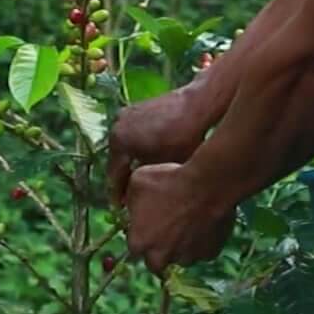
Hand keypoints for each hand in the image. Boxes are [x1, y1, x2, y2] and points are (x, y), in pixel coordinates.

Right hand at [107, 87, 210, 204]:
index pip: (114, 176)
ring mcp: (126, 115)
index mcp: (119, 142)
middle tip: (131, 197)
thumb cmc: (183, 139)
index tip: (122, 208)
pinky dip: (138, 147)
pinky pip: (133, 134)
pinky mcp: (137, 108)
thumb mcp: (163, 168)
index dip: (119, 195)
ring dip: (131, 162)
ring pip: (125, 147)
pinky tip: (150, 158)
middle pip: (117, 160)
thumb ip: (144, 184)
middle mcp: (116, 126)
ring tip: (141, 178)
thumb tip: (136, 200)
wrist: (199, 105)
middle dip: (124, 178)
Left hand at [123, 162, 234, 273]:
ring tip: (187, 223)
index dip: (141, 234)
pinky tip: (203, 223)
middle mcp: (160, 257)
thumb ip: (130, 199)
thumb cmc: (169, 181)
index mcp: (139, 242)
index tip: (148, 224)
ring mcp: (186, 258)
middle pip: (156, 262)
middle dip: (159, 249)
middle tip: (166, 230)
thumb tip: (129, 204)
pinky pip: (202, 251)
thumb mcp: (138, 181)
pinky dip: (202, 242)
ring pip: (181, 257)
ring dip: (181, 246)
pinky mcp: (208, 254)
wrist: (206, 184)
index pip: (135, 247)